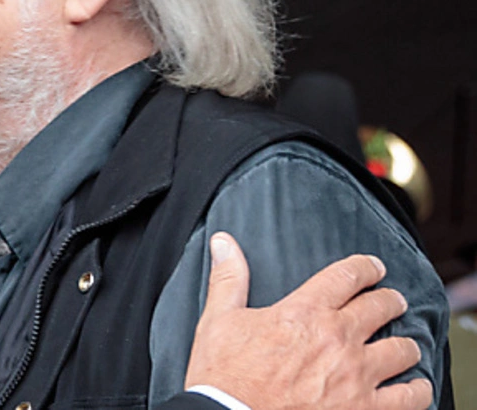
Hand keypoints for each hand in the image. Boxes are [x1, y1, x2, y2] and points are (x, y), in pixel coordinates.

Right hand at [185, 232, 432, 409]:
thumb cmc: (224, 376)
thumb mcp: (218, 320)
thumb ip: (228, 278)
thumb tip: (223, 242)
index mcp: (304, 312)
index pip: (347, 276)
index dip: (366, 267)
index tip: (374, 267)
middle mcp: (337, 338)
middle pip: (382, 306)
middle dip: (390, 300)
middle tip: (392, 302)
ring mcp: (356, 376)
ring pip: (403, 349)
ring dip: (404, 345)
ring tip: (402, 347)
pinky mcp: (365, 409)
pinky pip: (410, 397)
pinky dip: (416, 389)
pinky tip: (412, 387)